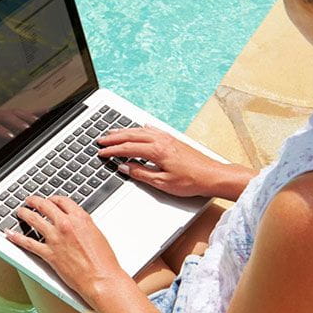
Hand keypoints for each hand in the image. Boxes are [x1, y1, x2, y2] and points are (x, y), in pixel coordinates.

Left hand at [0, 108, 38, 155]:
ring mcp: (1, 113)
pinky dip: (35, 112)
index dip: (1, 130)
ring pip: (16, 112)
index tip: (10, 137)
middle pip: (6, 115)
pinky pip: (24, 113)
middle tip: (27, 130)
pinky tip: (47, 112)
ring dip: (27, 118)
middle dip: (17, 123)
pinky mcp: (10, 115)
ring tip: (38, 124)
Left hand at [6, 195, 125, 304]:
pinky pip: (28, 243)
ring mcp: (55, 238)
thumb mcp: (96, 234)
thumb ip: (82, 225)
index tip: (49, 200)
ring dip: (24, 213)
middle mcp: (66, 224)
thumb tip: (74, 223)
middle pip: (45, 206)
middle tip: (30, 200)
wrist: (101, 279)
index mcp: (80, 218)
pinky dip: (16, 237)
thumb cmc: (103, 261)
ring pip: (33, 220)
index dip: (52, 199)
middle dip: (35, 201)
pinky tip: (10, 233)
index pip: (62, 201)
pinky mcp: (48, 253)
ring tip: (20, 211)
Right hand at [97, 125, 223, 197]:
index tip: (101, 153)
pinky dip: (139, 129)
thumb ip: (141, 173)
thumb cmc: (191, 181)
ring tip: (112, 133)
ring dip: (125, 131)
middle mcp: (161, 140)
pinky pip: (151, 130)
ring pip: (140, 131)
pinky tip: (137, 129)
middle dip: (114, 138)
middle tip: (100, 140)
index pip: (128, 148)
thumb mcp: (162, 182)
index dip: (112, 151)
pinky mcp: (173, 139)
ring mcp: (167, 138)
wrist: (212, 175)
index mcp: (156, 151)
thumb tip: (125, 168)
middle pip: (131, 136)